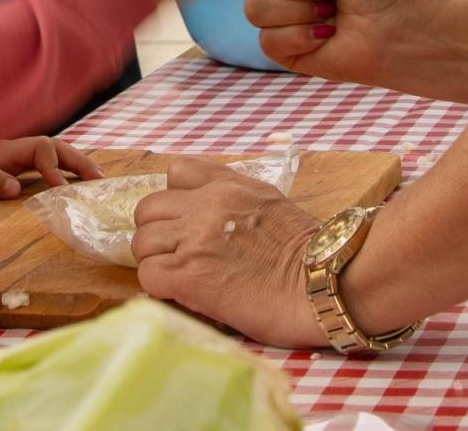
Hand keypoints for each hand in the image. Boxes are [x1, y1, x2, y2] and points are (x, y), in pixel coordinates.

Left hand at [0, 136, 103, 209]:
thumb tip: (16, 189)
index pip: (40, 147)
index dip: (55, 164)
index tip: (58, 186)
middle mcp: (6, 153)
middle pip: (51, 148)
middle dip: (76, 160)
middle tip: (99, 179)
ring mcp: (5, 164)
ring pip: (47, 158)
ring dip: (71, 167)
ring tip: (93, 181)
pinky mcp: (1, 177)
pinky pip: (36, 172)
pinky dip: (56, 176)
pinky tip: (68, 189)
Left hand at [131, 158, 326, 348]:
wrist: (326, 286)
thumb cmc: (310, 254)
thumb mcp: (272, 203)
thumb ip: (237, 198)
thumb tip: (211, 212)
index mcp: (229, 186)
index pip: (175, 172)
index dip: (174, 200)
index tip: (184, 222)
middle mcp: (207, 205)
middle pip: (148, 209)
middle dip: (157, 233)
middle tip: (177, 255)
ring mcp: (195, 238)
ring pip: (142, 241)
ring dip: (155, 261)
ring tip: (180, 277)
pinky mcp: (189, 275)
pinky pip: (148, 275)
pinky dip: (159, 288)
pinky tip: (183, 294)